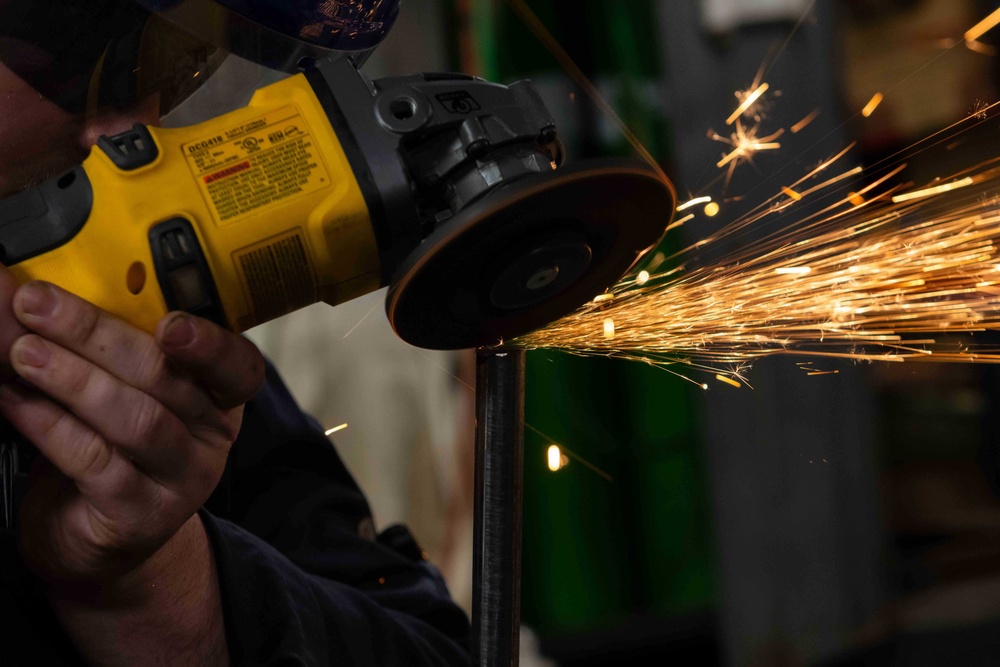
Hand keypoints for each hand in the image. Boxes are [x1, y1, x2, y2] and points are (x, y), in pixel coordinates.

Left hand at [0, 279, 263, 584]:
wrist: (91, 534)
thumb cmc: (107, 446)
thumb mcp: (116, 386)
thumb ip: (95, 342)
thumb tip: (27, 284)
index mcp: (217, 393)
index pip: (236, 363)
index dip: (210, 342)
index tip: (168, 322)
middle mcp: (209, 435)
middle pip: (167, 377)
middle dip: (97, 334)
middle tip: (38, 305)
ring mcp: (181, 477)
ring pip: (137, 420)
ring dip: (73, 380)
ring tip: (24, 354)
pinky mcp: (139, 514)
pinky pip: (97, 462)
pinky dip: (51, 426)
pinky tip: (17, 401)